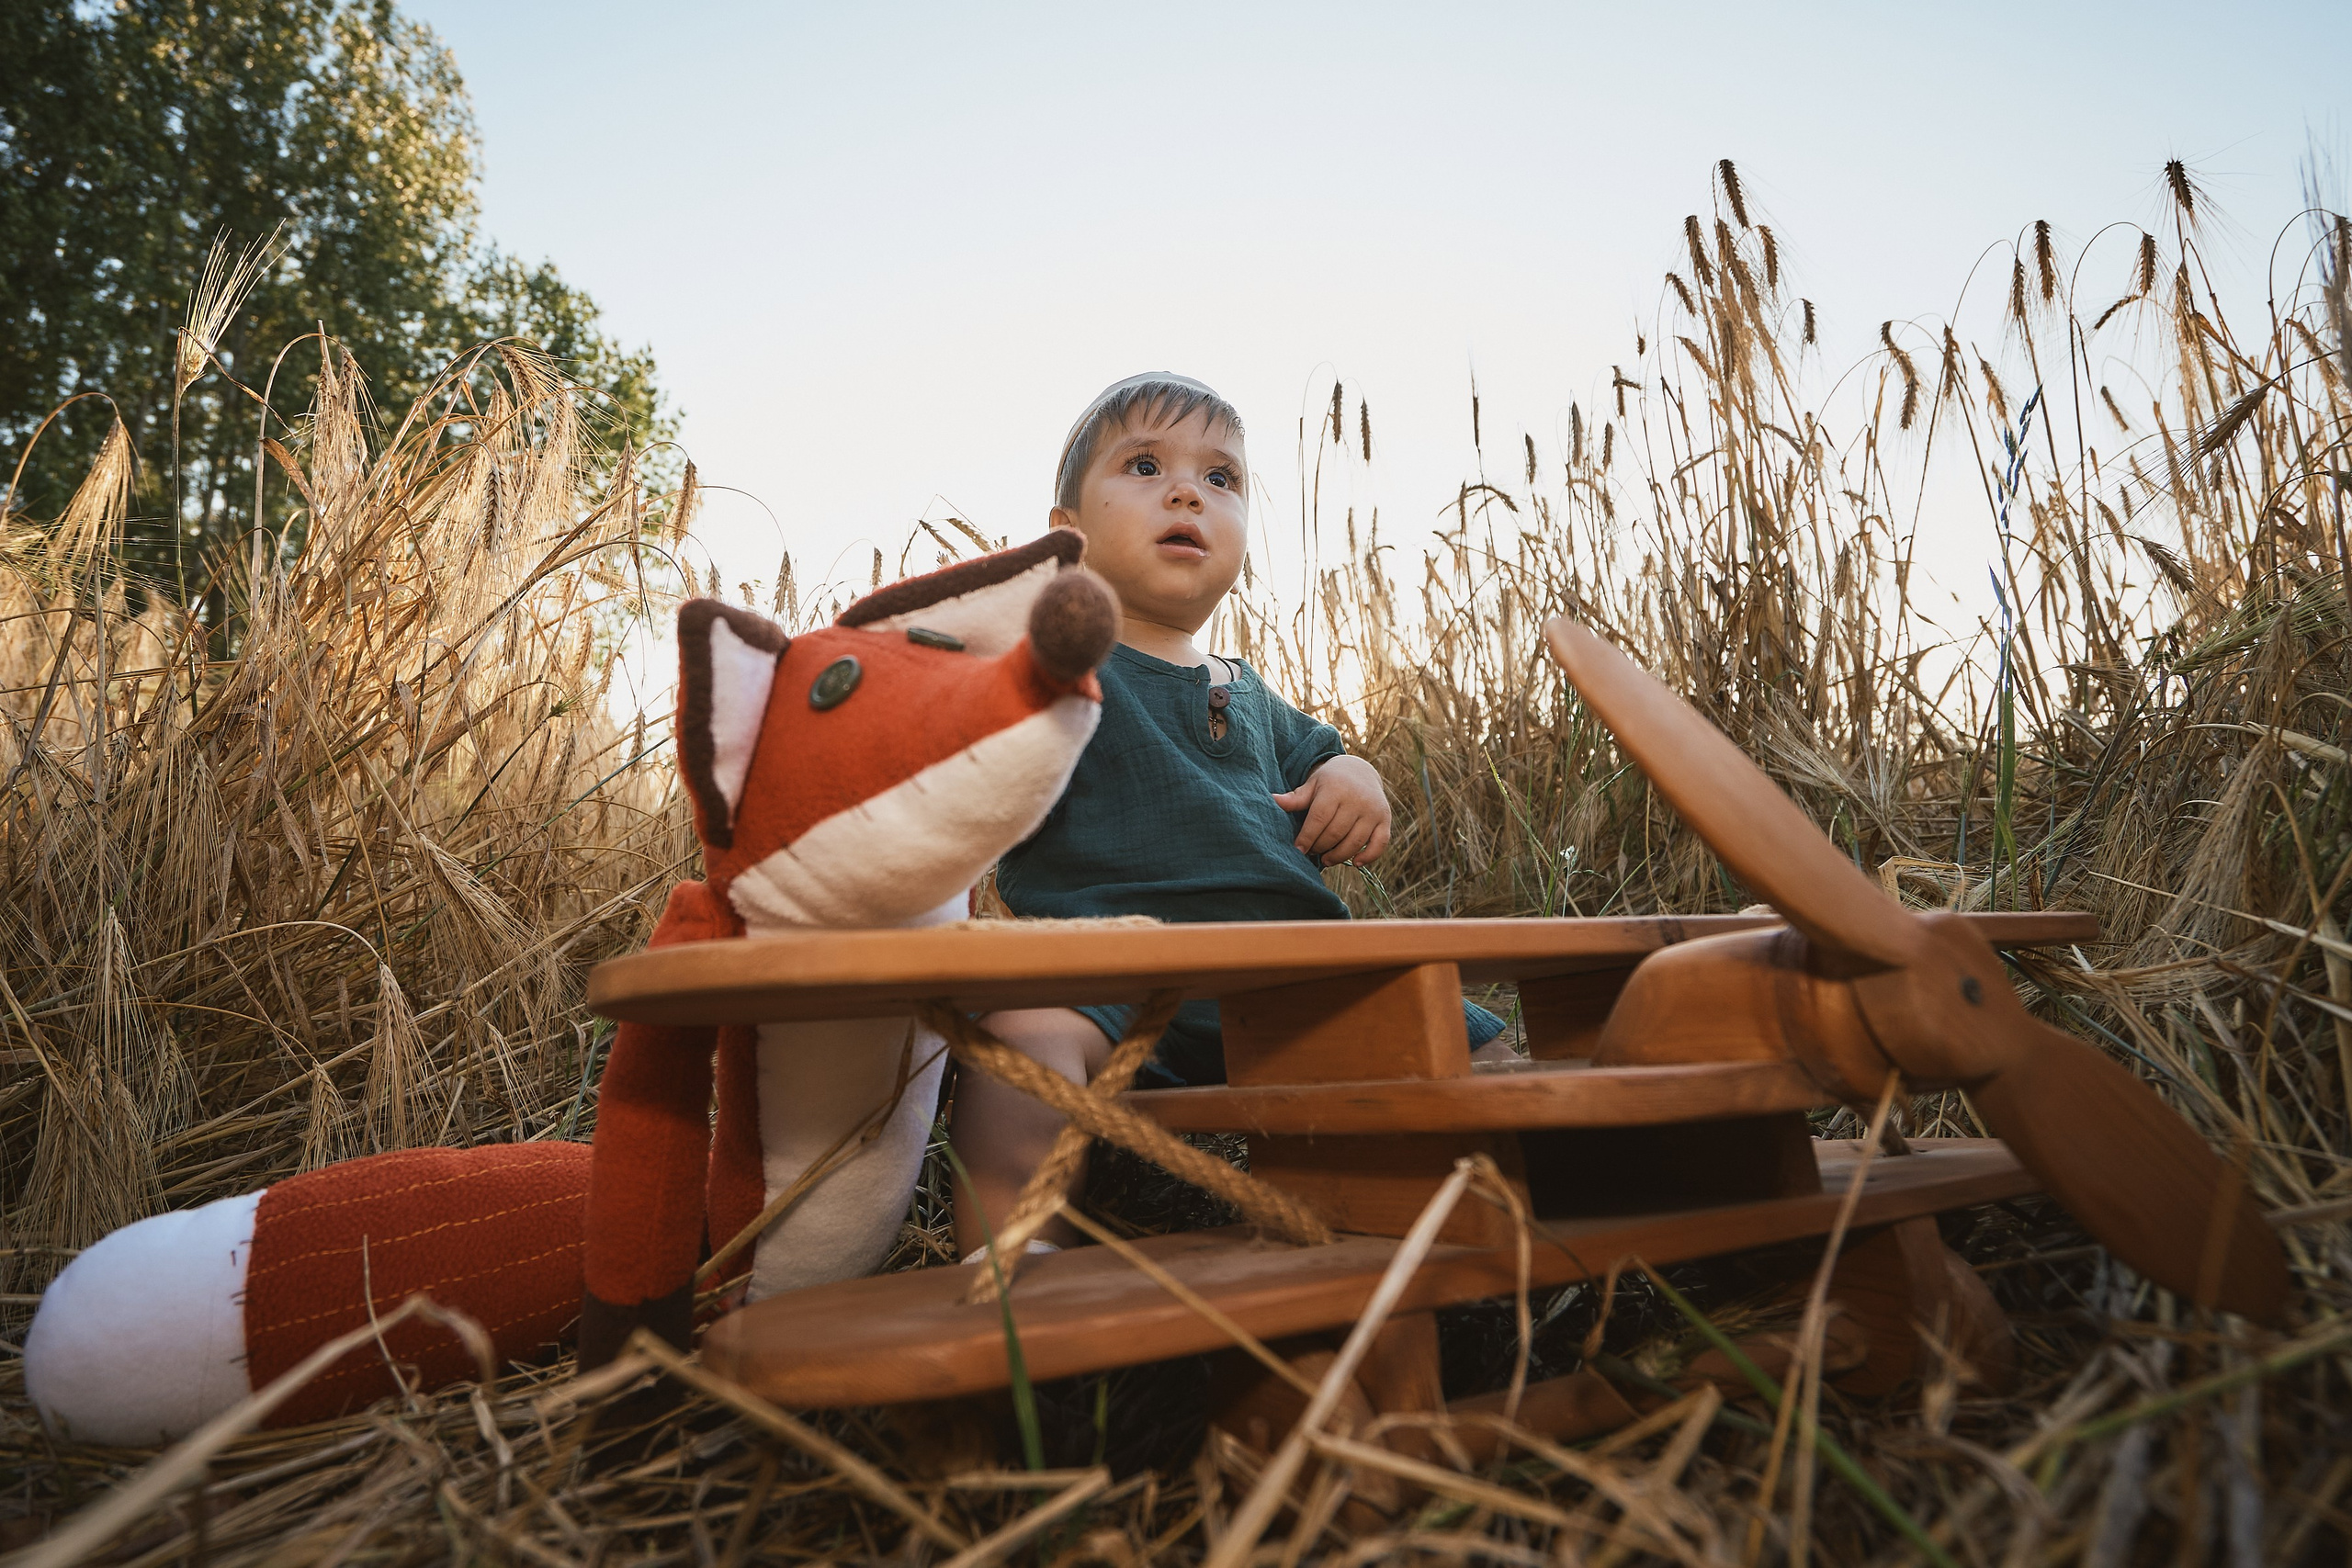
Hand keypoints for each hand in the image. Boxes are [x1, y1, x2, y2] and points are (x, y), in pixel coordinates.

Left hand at [1271, 755, 1391, 866]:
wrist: (1360, 770)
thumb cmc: (1331, 781)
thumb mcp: (1313, 785)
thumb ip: (1296, 797)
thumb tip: (1273, 800)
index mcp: (1336, 789)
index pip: (1319, 819)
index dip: (1307, 837)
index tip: (1298, 849)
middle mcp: (1357, 799)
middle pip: (1335, 833)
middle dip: (1320, 847)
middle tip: (1311, 852)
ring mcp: (1373, 810)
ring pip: (1354, 842)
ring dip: (1338, 856)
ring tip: (1326, 859)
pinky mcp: (1385, 820)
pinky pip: (1379, 844)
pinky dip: (1368, 857)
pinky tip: (1354, 863)